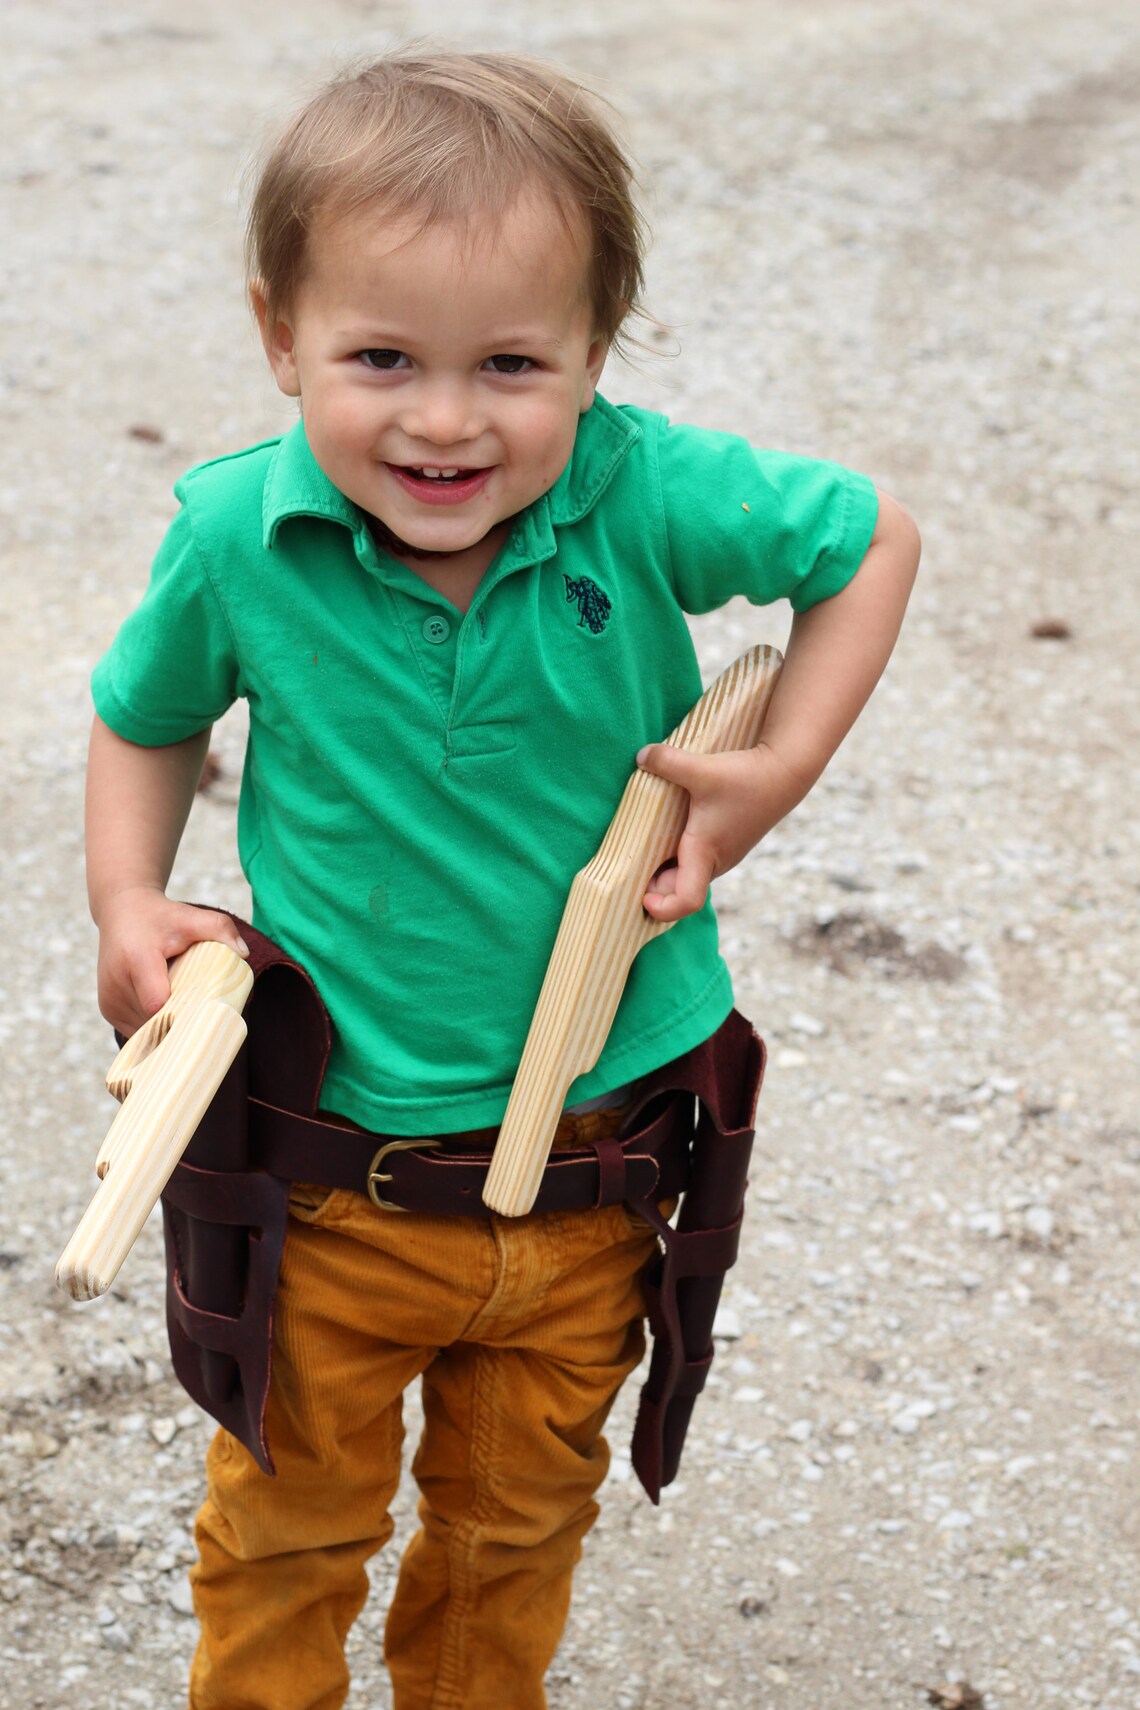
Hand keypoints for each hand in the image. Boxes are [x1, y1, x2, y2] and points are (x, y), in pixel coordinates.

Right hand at [94, 886, 248, 1036]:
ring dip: (167, 1029)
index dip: (181, 1014)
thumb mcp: (190, 916)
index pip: (156, 1002)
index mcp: (137, 959)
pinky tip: (170, 1018)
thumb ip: (220, 928)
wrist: (121, 912)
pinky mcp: (108, 1010)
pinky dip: (154, 1028)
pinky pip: (135, 1030)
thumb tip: (244, 954)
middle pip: (155, 1021)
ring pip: (145, 1030)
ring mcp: (110, 1000)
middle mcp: (117, 983)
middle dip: (181, 1024)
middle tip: (207, 1021)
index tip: (205, 1016)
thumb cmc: (160, 917)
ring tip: (188, 1017)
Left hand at [635, 741, 802, 922]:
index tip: (643, 897)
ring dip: (664, 871)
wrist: (786, 772)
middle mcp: (715, 861)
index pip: (686, 901)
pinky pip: (696, 862)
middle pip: (678, 890)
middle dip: (652, 886)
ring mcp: (723, 854)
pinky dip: (677, 858)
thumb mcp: (703, 768)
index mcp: (705, 852)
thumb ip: (667, 761)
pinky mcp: (726, 843)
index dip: (662, 908)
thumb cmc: (746, 777)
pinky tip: (663, 835)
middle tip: (626, 868)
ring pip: (687, 875)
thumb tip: (640, 756)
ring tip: (639, 852)